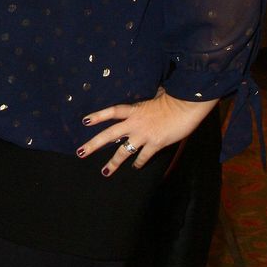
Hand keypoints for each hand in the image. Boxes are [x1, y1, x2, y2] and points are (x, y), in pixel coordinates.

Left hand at [77, 87, 216, 176]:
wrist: (185, 107)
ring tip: (105, 172)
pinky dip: (139, 163)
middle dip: (94, 144)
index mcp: (133, 110)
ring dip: (113, 163)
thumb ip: (147, 102)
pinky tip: (135, 167)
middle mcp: (134, 123)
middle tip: (81, 152)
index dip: (98, 116)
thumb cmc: (172, 99)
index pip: (111, 112)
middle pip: (109, 134)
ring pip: (123, 151)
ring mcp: (143, 135)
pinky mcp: (155, 144)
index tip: (84, 121)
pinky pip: (143, 156)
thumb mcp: (154, 96)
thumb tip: (152, 94)